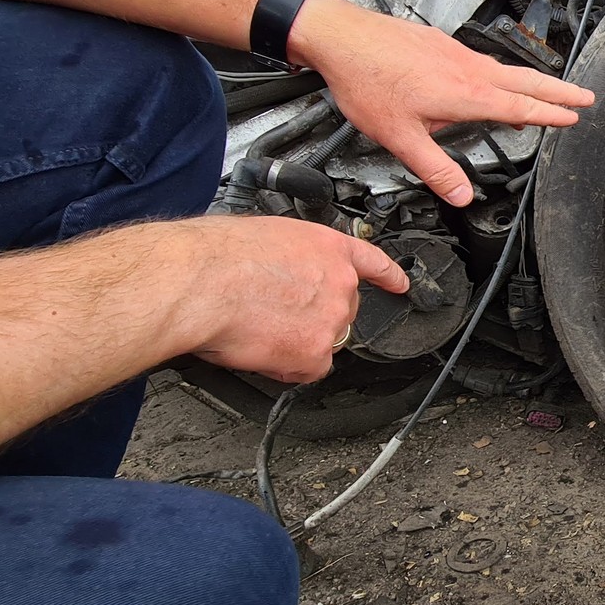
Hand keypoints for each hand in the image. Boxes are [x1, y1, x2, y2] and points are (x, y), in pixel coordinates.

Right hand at [167, 216, 408, 383]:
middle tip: (273, 314)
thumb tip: (283, 271)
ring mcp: (333, 320)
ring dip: (297, 342)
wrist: (204, 282)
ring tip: (259, 327)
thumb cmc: (218, 256)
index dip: (387, 274)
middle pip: (340, 311)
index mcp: (328, 247)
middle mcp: (339, 283)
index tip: (400, 283)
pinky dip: (286, 366)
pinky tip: (261, 348)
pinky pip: (307, 369)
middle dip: (312, 318)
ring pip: (323, 342)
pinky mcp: (316, 353)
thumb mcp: (267, 236)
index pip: (370, 262)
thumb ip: (291, 257)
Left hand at [290, 0, 594, 205]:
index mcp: (465, 93)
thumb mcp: (400, 137)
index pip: (520, 105)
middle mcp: (467, 68)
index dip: (550, 113)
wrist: (341, 37)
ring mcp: (455, 53)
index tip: (574, 116)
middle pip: (525, 80)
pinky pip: (483, 61)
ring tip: (549, 93)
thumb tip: (460, 196)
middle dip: (558, 90)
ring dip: (533, 81)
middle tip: (585, 96)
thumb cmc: (366, 81)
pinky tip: (494, 81)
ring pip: (505, 69)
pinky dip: (502, 73)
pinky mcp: (440, 44)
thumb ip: (434, 169)